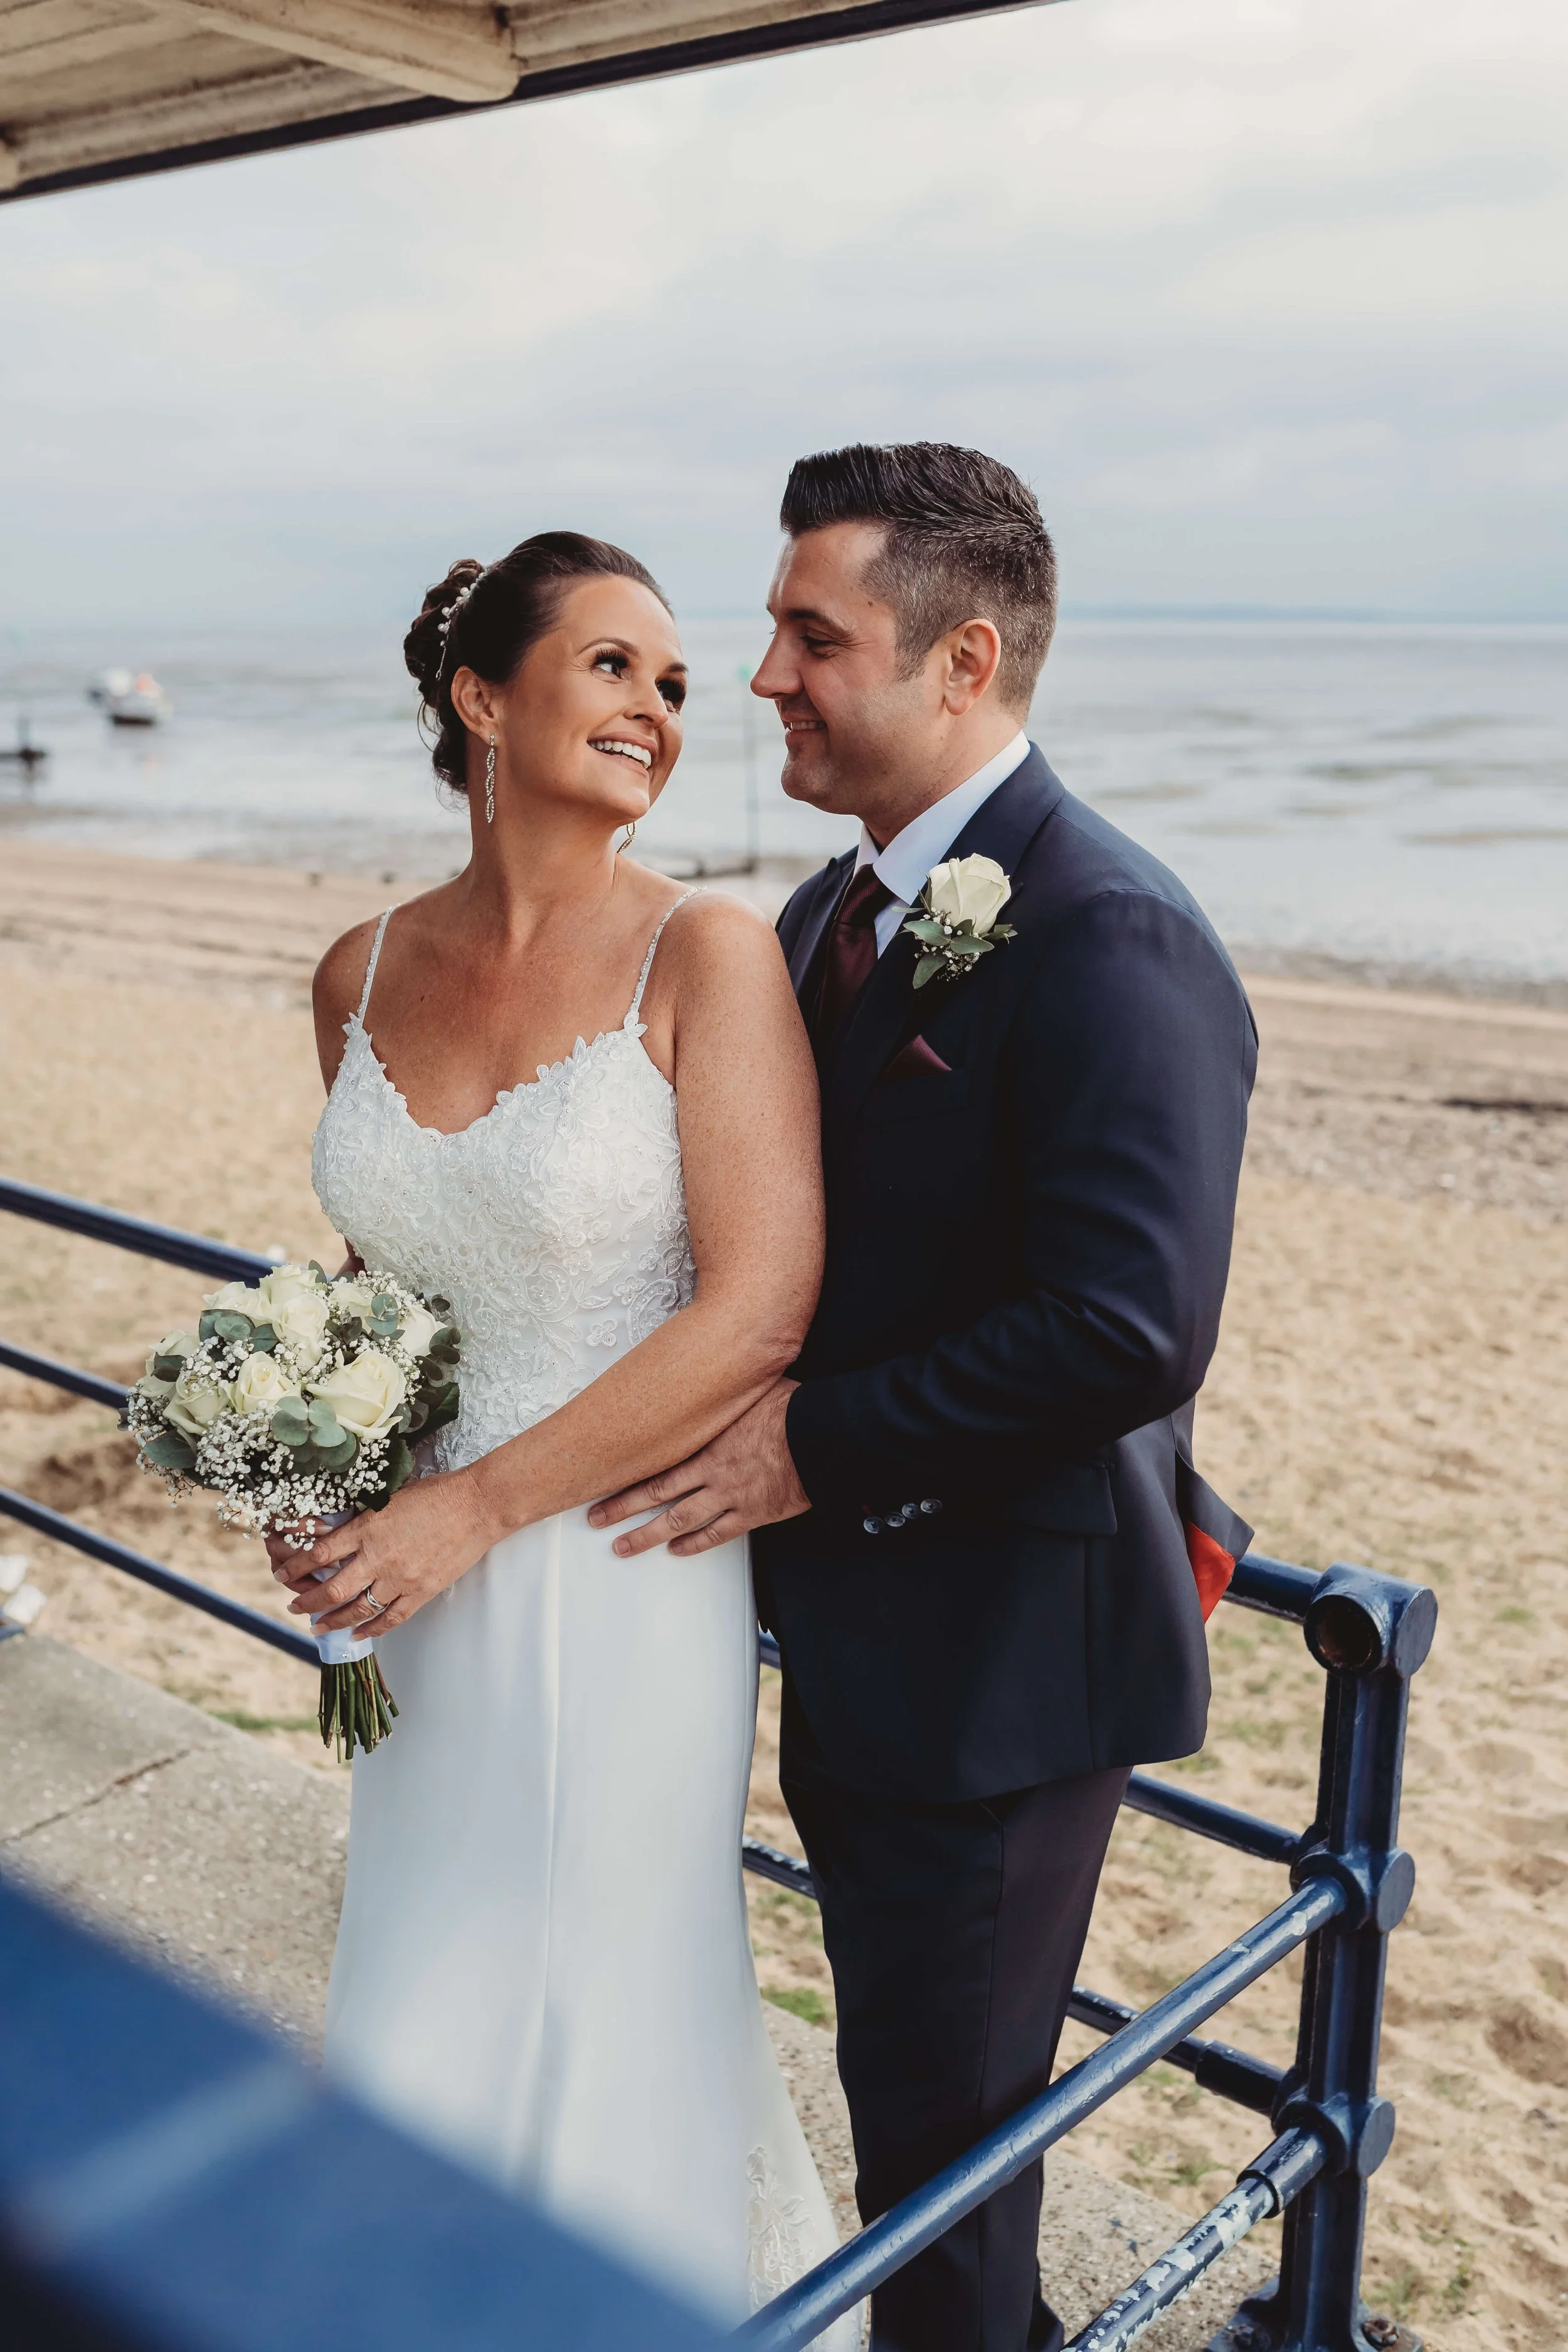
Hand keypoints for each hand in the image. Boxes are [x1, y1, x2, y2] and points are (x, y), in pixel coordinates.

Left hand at [283, 1468, 501, 1633]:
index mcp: (367, 1528)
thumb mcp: (389, 1497)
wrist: (477, 1506)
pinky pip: (390, 1618)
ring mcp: (400, 1578)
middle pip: (332, 1589)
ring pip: (358, 1609)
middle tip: (295, 1607)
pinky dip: (371, 1629)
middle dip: (308, 1602)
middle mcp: (378, 1557)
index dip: (295, 1567)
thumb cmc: (436, 1494)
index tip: (282, 1573)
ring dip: (333, 1621)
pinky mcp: (421, 1591)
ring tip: (319, 1627)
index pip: (319, 1554)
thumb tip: (339, 1531)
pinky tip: (358, 1634)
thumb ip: (364, 1519)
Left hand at [587, 1379, 808, 1556]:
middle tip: (595, 1519)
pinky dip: (694, 1545)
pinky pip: (717, 1534)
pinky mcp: (752, 1514)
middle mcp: (710, 1472)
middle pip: (656, 1494)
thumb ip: (727, 1392)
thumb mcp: (751, 1390)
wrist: (819, 1439)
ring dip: (647, 1536)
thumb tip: (718, 1367)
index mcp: (705, 1441)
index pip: (656, 1461)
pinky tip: (676, 1551)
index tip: (599, 1480)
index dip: (626, 1474)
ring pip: (679, 1521)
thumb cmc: (790, 1410)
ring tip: (623, 1547)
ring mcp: (729, 1496)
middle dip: (622, 1509)